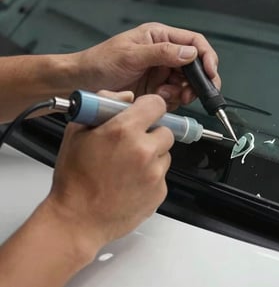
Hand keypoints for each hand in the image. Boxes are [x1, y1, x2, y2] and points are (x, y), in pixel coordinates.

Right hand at [46, 91, 173, 248]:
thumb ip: (103, 105)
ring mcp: (155, 174)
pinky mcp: (160, 192)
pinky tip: (131, 183)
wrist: (77, 220)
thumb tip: (126, 97)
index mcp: (124, 131)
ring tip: (128, 167)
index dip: (150, 107)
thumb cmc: (75, 178)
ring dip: (152, 156)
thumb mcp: (77, 132)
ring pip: (165, 154)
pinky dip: (151, 176)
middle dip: (152, 134)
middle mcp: (144, 151)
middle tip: (133, 143)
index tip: (145, 113)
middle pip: (166, 131)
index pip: (157, 104)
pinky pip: (162, 176)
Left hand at [74, 22, 220, 110]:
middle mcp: (164, 55)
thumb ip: (162, 53)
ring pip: (187, 84)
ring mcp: (161, 73)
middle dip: (196, 81)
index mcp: (159, 37)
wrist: (81, 84)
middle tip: (189, 93)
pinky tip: (158, 98)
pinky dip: (172, 100)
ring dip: (182, 92)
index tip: (210, 73)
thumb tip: (191, 53)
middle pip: (195, 66)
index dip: (206, 57)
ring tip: (165, 94)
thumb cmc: (100, 62)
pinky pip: (175, 96)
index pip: (193, 42)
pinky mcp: (156, 90)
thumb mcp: (131, 55)